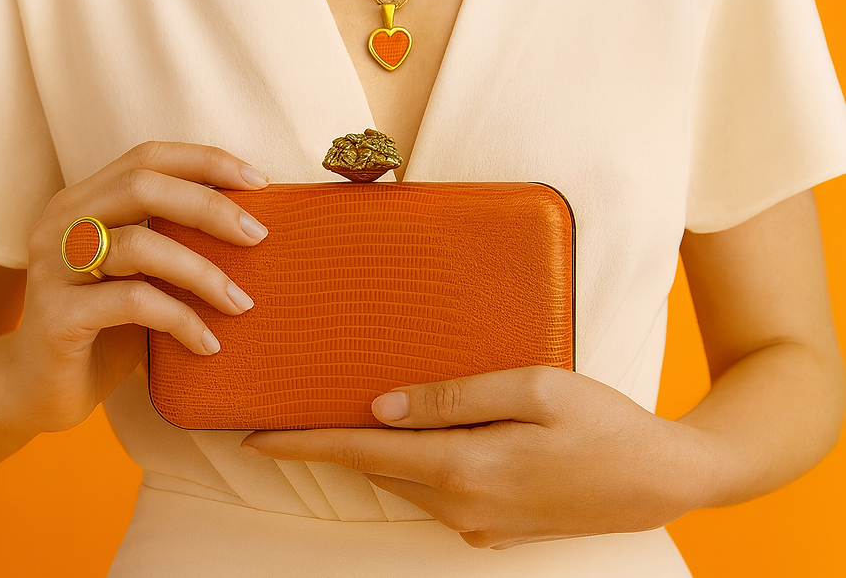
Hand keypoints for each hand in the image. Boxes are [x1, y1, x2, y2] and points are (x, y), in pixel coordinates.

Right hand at [0, 141, 269, 433]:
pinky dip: (181, 320)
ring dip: (204, 274)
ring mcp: (52, 268)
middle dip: (210, 207)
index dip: (204, 161)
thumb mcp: (141, 275)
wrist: (36, 391)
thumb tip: (251, 225)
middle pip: (142, 187)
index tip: (259, 180)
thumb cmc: (104, 328)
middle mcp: (60, 224)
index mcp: (82, 202)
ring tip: (242, 303)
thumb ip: (172, 241)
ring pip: (140, 246)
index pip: (146, 158)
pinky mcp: (57, 316)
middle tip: (258, 236)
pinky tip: (209, 345)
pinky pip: (133, 303)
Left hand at [242, 366, 708, 548]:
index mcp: (467, 467)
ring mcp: (479, 525)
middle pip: (378, 469)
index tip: (255, 439)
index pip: (364, 451)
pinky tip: (417, 441)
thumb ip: (453, 397)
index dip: (305, 444)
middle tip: (292, 417)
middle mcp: (463, 507)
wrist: (664, 479)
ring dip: (375, 454)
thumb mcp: (534, 389)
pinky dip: (413, 468)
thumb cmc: (605, 423)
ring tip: (352, 419)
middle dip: (333, 444)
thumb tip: (382, 406)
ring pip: (406, 482)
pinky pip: (436, 493)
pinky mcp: (495, 530)